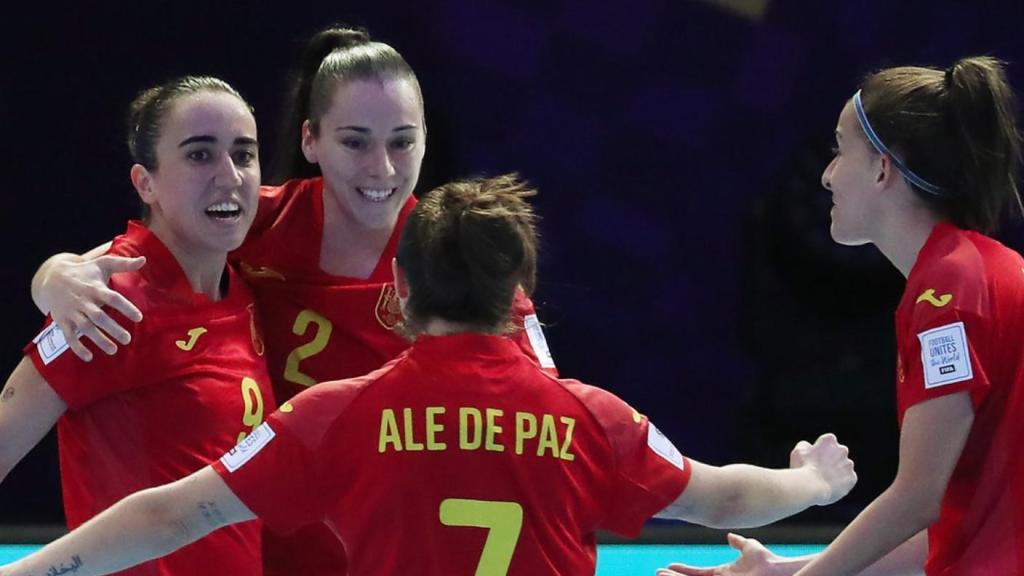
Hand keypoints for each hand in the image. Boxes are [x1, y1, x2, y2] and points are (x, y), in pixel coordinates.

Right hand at [38, 254, 145, 360]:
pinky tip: (89, 357)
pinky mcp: (63, 321)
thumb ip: (124, 264)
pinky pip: (69, 336)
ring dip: (98, 340)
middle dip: (112, 328)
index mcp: (95, 288)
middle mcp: (84, 301)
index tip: (139, 317)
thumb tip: (144, 259)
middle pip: (99, 316)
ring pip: (85, 328)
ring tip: (113, 350)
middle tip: (127, 339)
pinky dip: (77, 347)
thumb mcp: (103, 264)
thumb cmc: (85, 272)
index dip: (126, 307)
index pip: (112, 298)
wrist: (53, 277)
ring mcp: (72, 312)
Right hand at [657, 533, 790, 575]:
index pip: (698, 574)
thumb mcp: (749, 547)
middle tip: (658, 573)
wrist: (777, 569)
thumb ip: (739, 543)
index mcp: (724, 573)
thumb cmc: (768, 560)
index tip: (669, 566)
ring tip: (660, 575)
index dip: (684, 570)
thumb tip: (731, 536)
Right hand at [789, 433, 855, 505]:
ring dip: (837, 471)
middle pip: (839, 453)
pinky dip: (841, 483)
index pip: (828, 441)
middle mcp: (842, 450)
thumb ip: (806, 445)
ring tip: (825, 480)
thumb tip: (810, 447)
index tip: (815, 457)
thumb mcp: (799, 451)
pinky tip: (831, 486)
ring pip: (844, 467)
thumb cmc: (803, 466)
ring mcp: (848, 464)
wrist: (812, 485)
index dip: (821, 449)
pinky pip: (848, 480)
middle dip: (832, 459)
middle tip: (821, 469)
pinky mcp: (852, 478)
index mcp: (829, 440)